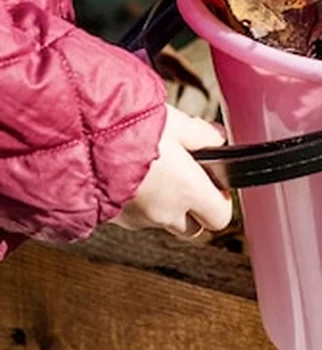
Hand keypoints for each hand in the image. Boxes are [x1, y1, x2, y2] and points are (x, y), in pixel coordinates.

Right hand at [110, 105, 232, 239]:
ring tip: (154, 170)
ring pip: (162, 222)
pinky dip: (138, 202)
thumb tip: (216, 139)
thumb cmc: (126, 128)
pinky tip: (129, 176)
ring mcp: (136, 219)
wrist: (72, 140)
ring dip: (164, 204)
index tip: (214, 181)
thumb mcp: (174, 121)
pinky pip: (135, 217)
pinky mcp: (111, 218)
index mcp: (188, 190)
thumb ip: (201, 134)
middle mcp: (165, 212)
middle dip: (195, 208)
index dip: (221, 199)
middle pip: (194, 228)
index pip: (221, 216)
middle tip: (188, 179)